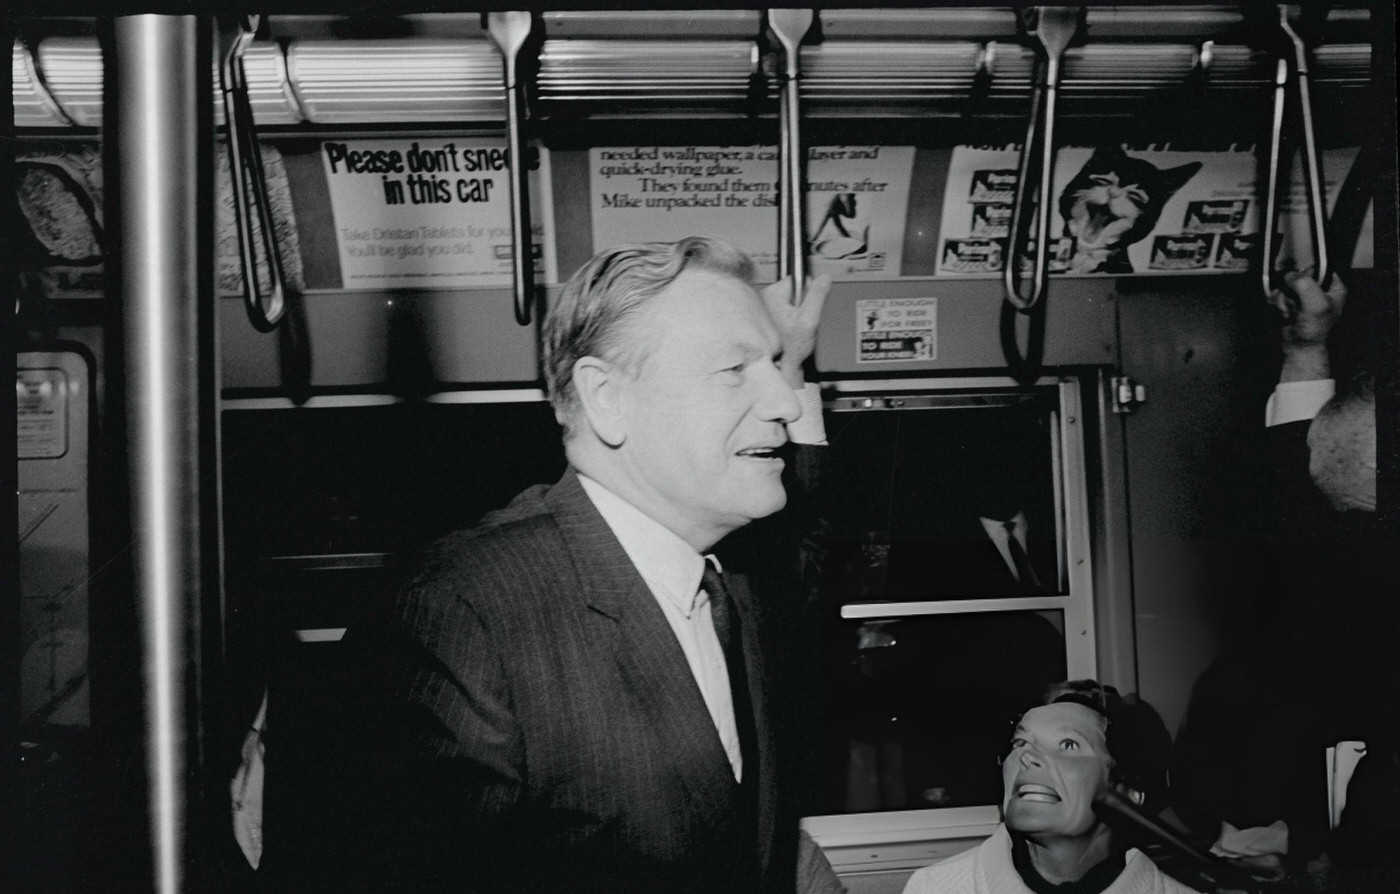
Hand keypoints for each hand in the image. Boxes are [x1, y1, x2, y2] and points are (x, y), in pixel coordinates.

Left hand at [760, 273, 830, 388]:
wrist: (778, 368)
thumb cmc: (788, 348)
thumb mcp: (808, 319)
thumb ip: (817, 296)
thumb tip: (824, 278)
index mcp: (772, 293)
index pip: (798, 279)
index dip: (809, 294)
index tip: (809, 308)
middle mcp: (765, 298)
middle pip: (795, 292)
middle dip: (803, 306)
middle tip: (801, 323)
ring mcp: (764, 309)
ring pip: (791, 304)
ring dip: (797, 315)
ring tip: (794, 330)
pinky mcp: (767, 319)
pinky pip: (784, 313)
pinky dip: (790, 322)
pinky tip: (789, 334)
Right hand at [1272, 271, 1345, 350]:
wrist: (1300, 346)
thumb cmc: (1314, 328)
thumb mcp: (1315, 302)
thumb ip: (1304, 284)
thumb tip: (1289, 274)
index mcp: (1334, 287)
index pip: (1320, 268)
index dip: (1307, 271)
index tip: (1300, 280)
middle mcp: (1321, 290)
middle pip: (1300, 276)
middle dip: (1291, 288)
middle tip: (1294, 300)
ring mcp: (1306, 297)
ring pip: (1288, 285)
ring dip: (1284, 297)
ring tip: (1290, 310)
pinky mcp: (1293, 303)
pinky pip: (1282, 294)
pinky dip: (1281, 303)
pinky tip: (1286, 312)